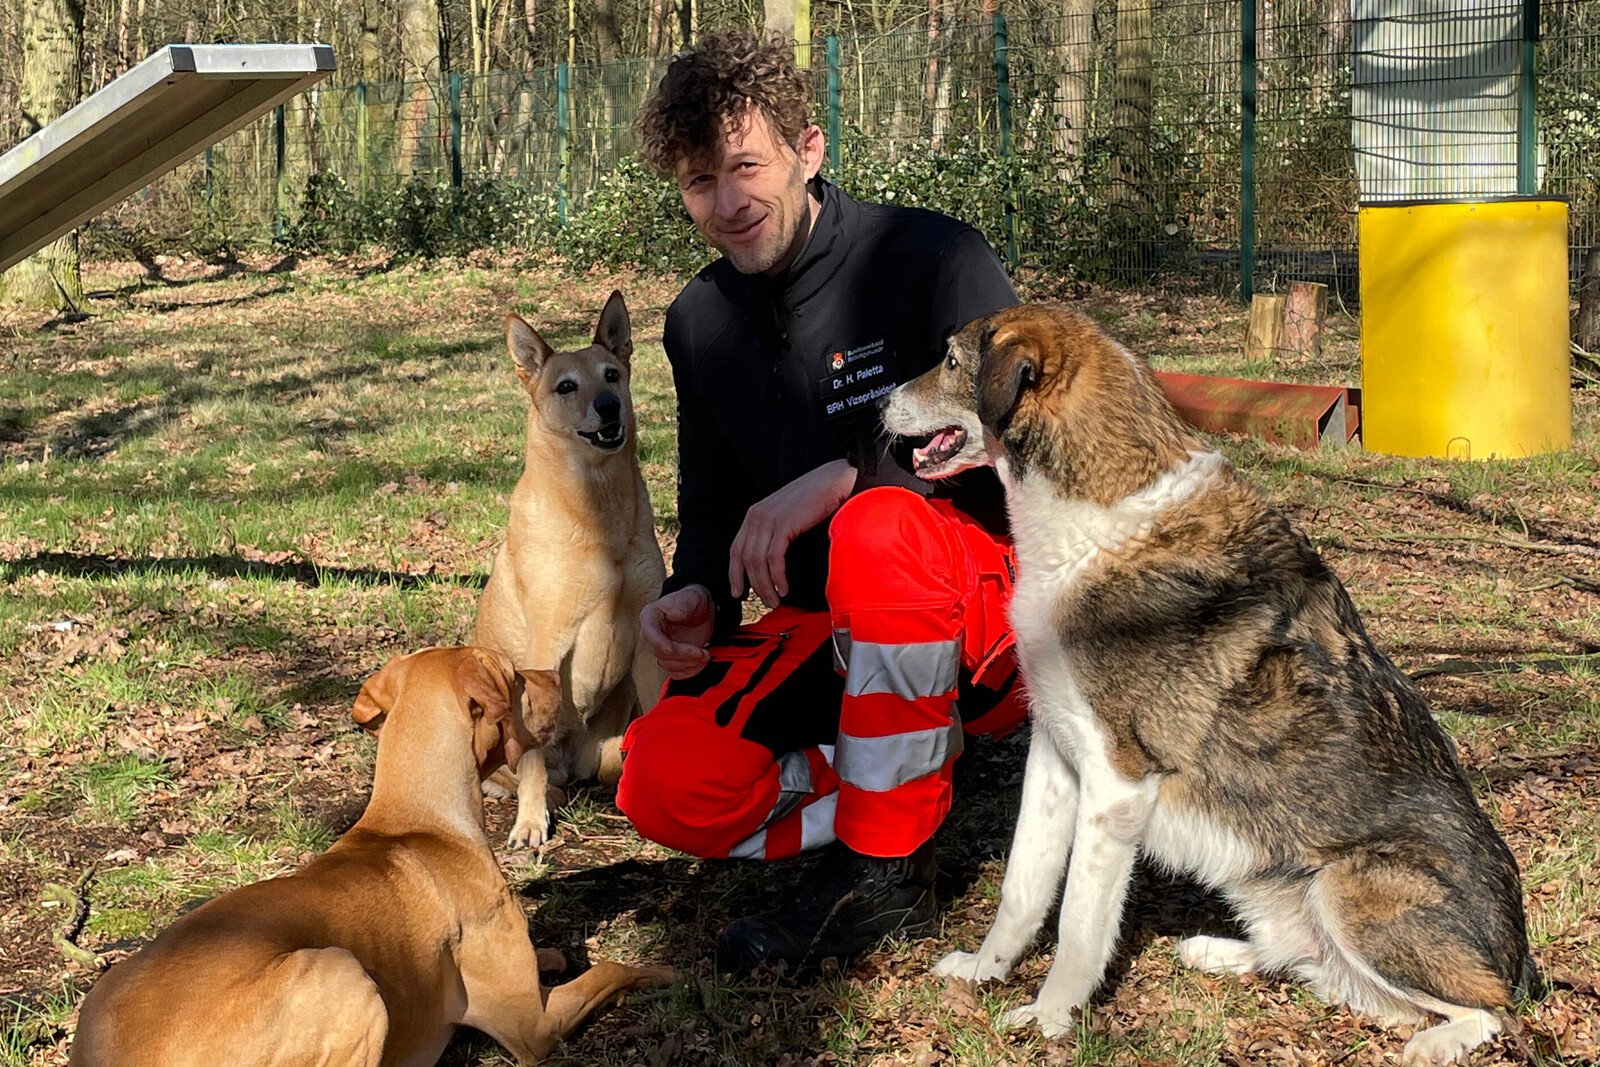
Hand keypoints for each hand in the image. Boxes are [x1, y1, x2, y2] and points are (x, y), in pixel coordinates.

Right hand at [640, 585, 714, 679]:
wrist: (703, 610)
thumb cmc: (693, 601)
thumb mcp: (690, 598)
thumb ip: (683, 606)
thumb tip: (675, 614)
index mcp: (650, 616)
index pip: (649, 634)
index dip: (660, 644)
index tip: (672, 649)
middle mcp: (653, 635)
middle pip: (661, 653)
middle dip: (683, 656)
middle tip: (703, 652)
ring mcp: (662, 648)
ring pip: (668, 666)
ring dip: (689, 665)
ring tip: (706, 655)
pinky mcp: (672, 659)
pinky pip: (676, 673)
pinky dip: (690, 672)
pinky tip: (701, 663)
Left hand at [729, 458, 855, 608]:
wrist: (832, 482)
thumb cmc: (814, 500)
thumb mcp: (786, 515)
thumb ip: (774, 532)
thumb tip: (771, 560)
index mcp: (754, 515)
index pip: (736, 550)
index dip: (735, 574)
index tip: (739, 593)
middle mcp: (756, 517)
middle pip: (745, 559)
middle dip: (754, 586)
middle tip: (767, 603)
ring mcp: (768, 520)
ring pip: (757, 562)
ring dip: (766, 586)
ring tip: (776, 600)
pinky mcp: (783, 525)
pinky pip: (774, 558)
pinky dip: (777, 577)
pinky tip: (784, 588)